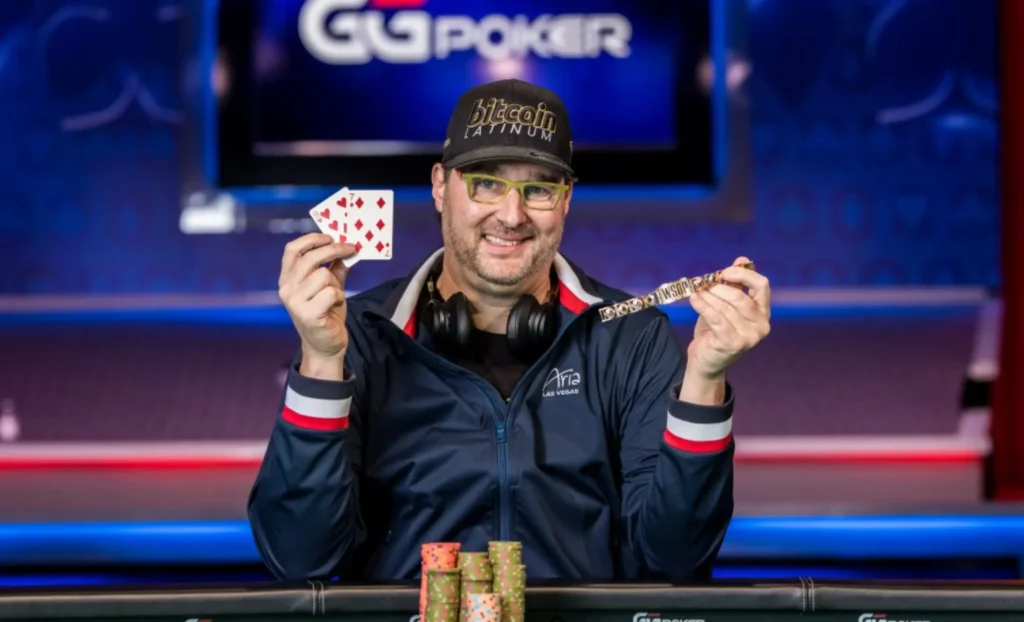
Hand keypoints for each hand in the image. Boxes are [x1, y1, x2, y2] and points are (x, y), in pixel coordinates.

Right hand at [278, 233, 358, 373]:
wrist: (325, 345)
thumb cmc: (326, 313)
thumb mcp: (329, 286)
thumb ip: (334, 267)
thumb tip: (347, 247)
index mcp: (287, 279)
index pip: (292, 250)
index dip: (311, 239)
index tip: (330, 236)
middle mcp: (286, 289)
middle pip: (310, 257)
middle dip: (334, 249)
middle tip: (352, 248)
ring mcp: (295, 302)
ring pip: (323, 275)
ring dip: (336, 283)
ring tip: (335, 296)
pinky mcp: (308, 314)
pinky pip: (331, 293)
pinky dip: (339, 297)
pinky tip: (335, 307)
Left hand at [686, 256, 770, 379]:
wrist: (706, 360)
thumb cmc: (716, 331)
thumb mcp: (726, 305)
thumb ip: (734, 284)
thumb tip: (742, 259)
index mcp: (763, 311)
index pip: (762, 286)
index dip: (744, 275)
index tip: (724, 271)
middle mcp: (762, 325)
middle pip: (741, 297)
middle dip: (719, 288)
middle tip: (703, 284)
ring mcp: (750, 337)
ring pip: (726, 308)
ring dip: (708, 297)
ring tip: (695, 291)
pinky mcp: (734, 344)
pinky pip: (717, 319)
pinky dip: (703, 307)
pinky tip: (694, 300)